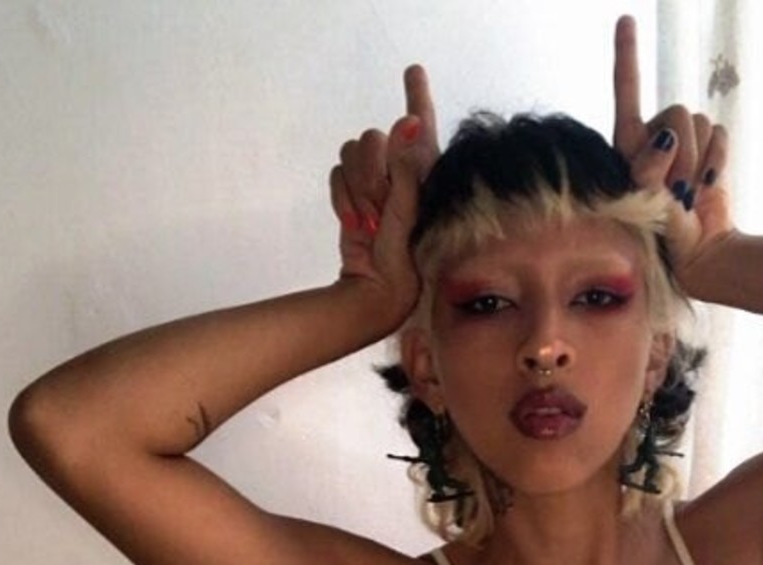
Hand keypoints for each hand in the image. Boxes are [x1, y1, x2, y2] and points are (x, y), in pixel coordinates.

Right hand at [329, 66, 439, 322]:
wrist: (376, 295)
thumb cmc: (405, 262)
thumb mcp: (408, 214)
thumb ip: (404, 168)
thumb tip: (408, 122)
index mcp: (424, 173)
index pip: (420, 124)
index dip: (417, 95)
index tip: (413, 71)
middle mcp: (400, 173)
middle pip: (372, 138)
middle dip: (370, 173)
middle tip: (379, 210)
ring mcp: (376, 184)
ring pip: (352, 154)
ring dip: (356, 187)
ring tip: (370, 222)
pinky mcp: (354, 195)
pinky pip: (338, 174)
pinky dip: (342, 197)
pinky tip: (356, 223)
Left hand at [612, 15, 734, 285]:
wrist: (696, 253)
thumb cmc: (660, 235)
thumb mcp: (643, 204)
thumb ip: (646, 170)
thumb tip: (665, 139)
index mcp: (628, 144)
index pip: (627, 92)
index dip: (628, 55)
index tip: (626, 19)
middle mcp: (655, 137)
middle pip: (677, 111)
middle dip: (682, 152)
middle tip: (676, 191)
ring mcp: (683, 144)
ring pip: (700, 122)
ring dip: (699, 160)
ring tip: (689, 194)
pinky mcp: (709, 150)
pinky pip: (720, 131)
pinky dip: (718, 159)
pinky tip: (707, 186)